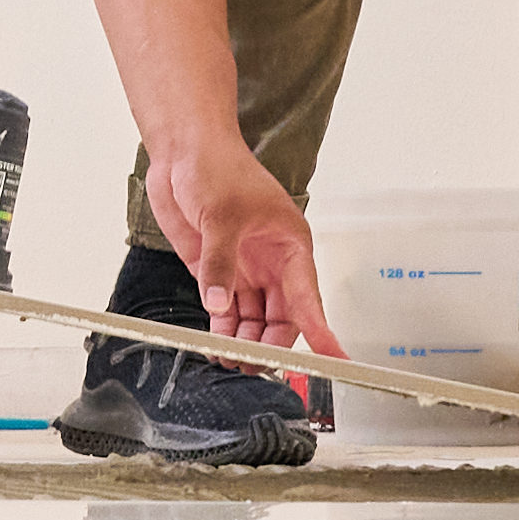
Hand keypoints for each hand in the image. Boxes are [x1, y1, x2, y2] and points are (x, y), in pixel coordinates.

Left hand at [146, 146, 348, 362]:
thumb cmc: (218, 168)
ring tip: (231, 363)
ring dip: (245, 342)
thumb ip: (220, 264)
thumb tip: (219, 304)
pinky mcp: (218, 272)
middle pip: (282, 317)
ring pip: (255, 319)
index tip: (334, 359)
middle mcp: (273, 263)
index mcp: (291, 245)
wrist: (184, 153)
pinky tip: (216, 346)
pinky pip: (226, 311)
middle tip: (254, 366)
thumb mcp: (221, 215)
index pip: (309, 297)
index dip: (322, 331)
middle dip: (270, 344)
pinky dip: (222, 330)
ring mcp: (246, 269)